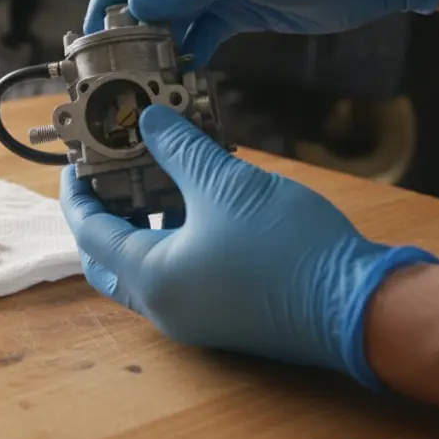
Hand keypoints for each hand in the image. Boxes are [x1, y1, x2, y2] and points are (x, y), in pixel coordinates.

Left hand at [60, 105, 438, 387]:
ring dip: (144, 223)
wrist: (363, 306)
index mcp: (151, 279)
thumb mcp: (227, 184)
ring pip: (146, 267)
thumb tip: (149, 120)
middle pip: (109, 258)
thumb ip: (180, 148)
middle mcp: (165, 307)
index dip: (77, 191)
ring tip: (156, 174)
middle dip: (105, 214)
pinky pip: (180, 276)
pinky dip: (174, 240)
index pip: (89, 232)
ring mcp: (196, 318)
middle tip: (110, 171)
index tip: (75, 160)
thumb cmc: (291, 250)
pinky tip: (197, 201)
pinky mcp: (226, 316)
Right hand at [84, 0, 438, 66]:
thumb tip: (136, 3)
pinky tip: (180, 72)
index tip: (92, 27)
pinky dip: (191, 52)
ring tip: (145, 75)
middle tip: (114, 61)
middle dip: (131, 25)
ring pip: (176, 16)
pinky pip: (204, 33)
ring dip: (160, 44)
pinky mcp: (244, 9)